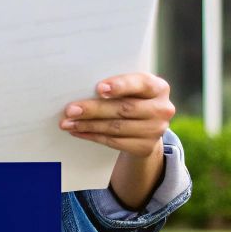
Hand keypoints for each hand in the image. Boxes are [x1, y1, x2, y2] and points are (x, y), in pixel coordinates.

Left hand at [58, 72, 174, 159]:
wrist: (146, 125)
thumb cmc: (132, 97)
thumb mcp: (131, 87)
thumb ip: (116, 85)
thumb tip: (80, 86)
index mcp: (158, 87)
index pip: (140, 84)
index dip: (120, 86)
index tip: (99, 88)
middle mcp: (162, 109)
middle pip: (124, 108)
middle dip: (94, 109)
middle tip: (70, 110)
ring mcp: (156, 130)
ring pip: (116, 127)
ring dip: (88, 125)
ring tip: (68, 123)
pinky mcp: (145, 147)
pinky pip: (114, 142)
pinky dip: (93, 136)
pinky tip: (78, 132)